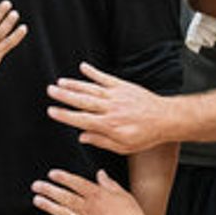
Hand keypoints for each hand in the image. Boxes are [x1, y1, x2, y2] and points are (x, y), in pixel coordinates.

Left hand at [32, 168, 152, 214]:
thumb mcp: (124, 196)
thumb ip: (110, 184)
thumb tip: (101, 174)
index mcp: (98, 196)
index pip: (76, 183)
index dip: (63, 178)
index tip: (52, 174)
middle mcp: (88, 208)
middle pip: (64, 196)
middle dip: (48, 189)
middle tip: (36, 185)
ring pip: (61, 212)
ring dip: (47, 205)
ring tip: (37, 199)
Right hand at [47, 63, 166, 154]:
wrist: (165, 119)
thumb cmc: (146, 136)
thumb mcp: (123, 147)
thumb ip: (101, 140)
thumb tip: (82, 136)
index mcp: (109, 125)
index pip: (81, 119)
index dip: (65, 115)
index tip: (52, 111)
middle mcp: (110, 108)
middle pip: (82, 100)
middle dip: (65, 95)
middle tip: (50, 90)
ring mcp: (117, 95)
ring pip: (91, 88)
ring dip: (74, 84)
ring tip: (60, 82)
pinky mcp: (123, 86)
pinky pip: (105, 78)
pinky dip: (93, 72)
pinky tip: (83, 67)